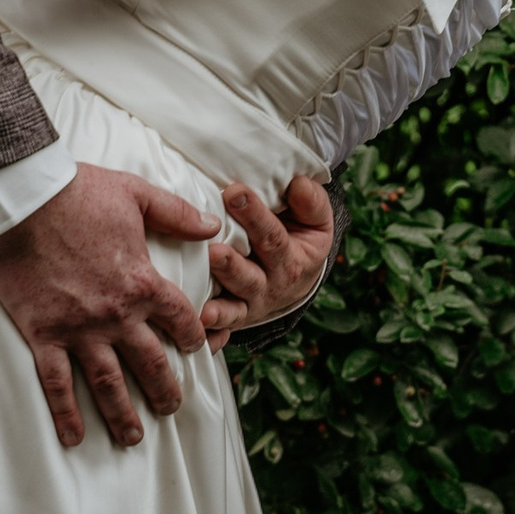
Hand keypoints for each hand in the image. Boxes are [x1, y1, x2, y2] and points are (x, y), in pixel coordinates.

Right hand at [0, 163, 218, 448]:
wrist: (24, 200)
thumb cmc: (80, 193)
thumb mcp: (137, 195)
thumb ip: (177, 214)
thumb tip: (212, 226)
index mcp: (143, 282)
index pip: (180, 319)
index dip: (193, 336)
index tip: (196, 350)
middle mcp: (117, 314)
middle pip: (150, 363)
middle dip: (164, 390)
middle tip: (171, 408)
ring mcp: (80, 330)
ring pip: (108, 383)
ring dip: (123, 413)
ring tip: (133, 438)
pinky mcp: (44, 335)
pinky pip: (57, 383)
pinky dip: (66, 413)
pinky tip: (74, 436)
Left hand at [198, 175, 335, 352]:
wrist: (299, 278)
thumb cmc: (301, 237)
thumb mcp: (316, 220)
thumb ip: (310, 201)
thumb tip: (296, 183)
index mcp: (293, 258)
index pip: (272, 236)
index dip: (254, 215)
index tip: (234, 192)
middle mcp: (271, 285)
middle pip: (250, 275)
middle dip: (231, 263)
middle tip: (214, 250)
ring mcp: (250, 304)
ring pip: (234, 304)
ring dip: (218, 302)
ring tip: (203, 293)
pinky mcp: (234, 317)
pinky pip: (222, 327)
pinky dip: (212, 330)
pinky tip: (198, 325)